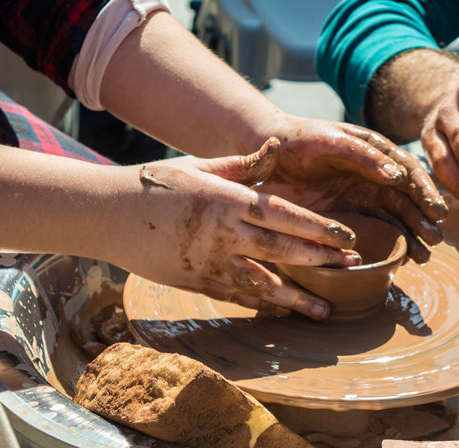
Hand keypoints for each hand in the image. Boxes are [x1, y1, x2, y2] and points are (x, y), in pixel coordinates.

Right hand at [117, 139, 361, 319]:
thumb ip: (243, 164)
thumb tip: (278, 146)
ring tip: (326, 309)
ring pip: (263, 284)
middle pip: (284, 250)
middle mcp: (224, 234)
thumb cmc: (156, 182)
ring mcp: (210, 262)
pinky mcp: (196, 281)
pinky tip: (284, 313)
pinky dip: (263, 306)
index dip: (321, 229)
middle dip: (322, 260)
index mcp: (229, 200)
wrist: (107, 213)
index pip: (286, 216)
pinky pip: (236, 297)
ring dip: (297, 298)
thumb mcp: (200, 166)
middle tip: (352, 266)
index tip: (349, 237)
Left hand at [255, 117, 447, 262]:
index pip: (408, 172)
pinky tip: (403, 259)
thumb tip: (398, 176)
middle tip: (435, 239)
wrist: (266, 155)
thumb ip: (363, 155)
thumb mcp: (330, 141)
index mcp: (375, 151)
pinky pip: (375, 231)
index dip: (425, 192)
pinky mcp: (347, 216)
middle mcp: (374, 176)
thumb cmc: (299, 140)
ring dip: (412, 237)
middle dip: (424, 220)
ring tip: (424, 257)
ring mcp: (361, 197)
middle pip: (407, 200)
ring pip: (395, 219)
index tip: (437, 212)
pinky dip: (391, 245)